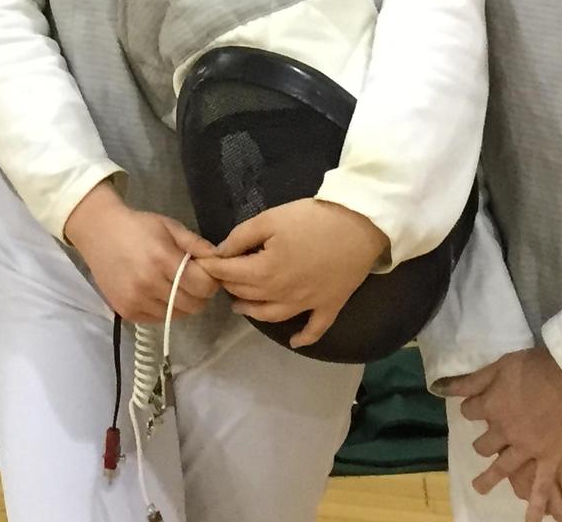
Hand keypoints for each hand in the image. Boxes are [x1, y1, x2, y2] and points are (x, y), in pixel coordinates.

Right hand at [63, 181, 218, 323]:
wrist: (98, 232)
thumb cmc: (137, 226)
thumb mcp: (169, 226)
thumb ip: (196, 244)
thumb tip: (219, 260)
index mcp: (162, 259)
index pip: (202, 286)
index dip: (210, 281)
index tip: (206, 273)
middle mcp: (148, 284)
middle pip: (193, 305)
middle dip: (199, 294)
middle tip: (192, 281)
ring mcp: (136, 300)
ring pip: (177, 315)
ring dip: (182, 303)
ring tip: (174, 286)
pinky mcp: (126, 311)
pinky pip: (157, 319)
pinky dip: (164, 309)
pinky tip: (157, 293)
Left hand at [199, 198, 387, 347]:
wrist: (359, 225)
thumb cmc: (311, 218)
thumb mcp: (270, 218)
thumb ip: (240, 237)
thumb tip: (220, 253)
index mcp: (264, 272)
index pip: (229, 274)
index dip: (213, 267)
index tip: (201, 262)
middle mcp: (282, 295)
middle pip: (247, 293)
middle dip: (229, 285)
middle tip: (220, 278)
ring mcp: (307, 304)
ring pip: (271, 315)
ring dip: (252, 312)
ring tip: (239, 306)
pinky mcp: (329, 307)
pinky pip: (314, 330)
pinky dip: (302, 338)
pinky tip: (293, 342)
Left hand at [446, 347, 561, 521]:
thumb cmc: (536, 366)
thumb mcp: (498, 365)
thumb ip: (471, 381)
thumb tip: (441, 388)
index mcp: (490, 407)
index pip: (470, 411)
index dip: (472, 409)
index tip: (475, 408)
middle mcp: (503, 431)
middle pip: (485, 443)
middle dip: (482, 444)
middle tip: (483, 446)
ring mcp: (526, 448)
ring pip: (503, 467)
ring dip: (490, 478)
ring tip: (478, 488)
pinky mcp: (550, 458)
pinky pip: (540, 485)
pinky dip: (534, 503)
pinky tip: (529, 518)